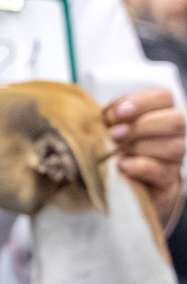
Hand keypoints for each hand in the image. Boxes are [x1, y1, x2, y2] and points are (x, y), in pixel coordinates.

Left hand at [106, 89, 184, 229]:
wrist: (118, 187)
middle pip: (176, 121)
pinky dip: (141, 166)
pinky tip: (123, 166)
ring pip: (173, 146)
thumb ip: (111, 116)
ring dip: (140, 147)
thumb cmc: (112, 151)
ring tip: (116, 152)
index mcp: (159, 113)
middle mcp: (173, 135)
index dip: (143, 101)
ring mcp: (174, 158)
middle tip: (115, 134)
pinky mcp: (168, 181)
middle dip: (143, 125)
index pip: (164, 97)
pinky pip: (163, 171)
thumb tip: (109, 113)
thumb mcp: (108, 128)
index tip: (117, 111)